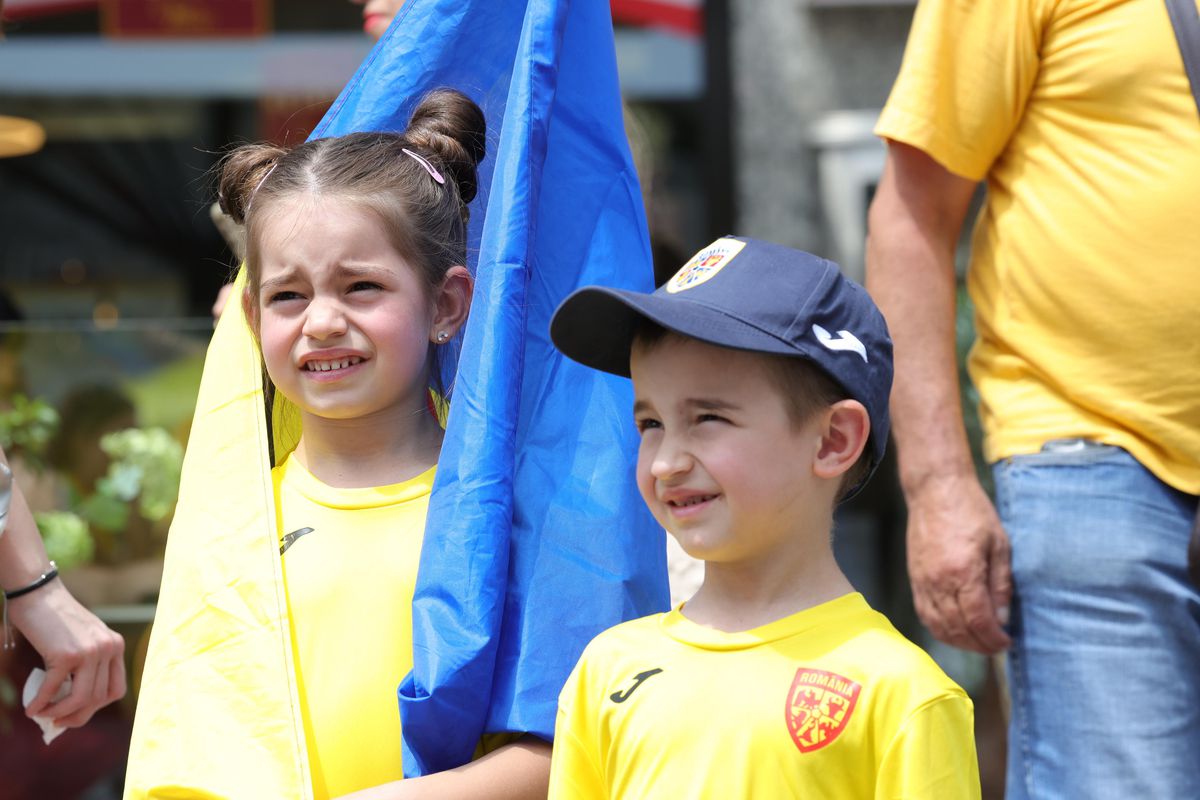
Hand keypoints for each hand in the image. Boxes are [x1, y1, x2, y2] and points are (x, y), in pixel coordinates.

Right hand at [8, 579, 125, 725]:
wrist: (39, 593)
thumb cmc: (55, 620)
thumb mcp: (82, 640)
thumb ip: (85, 667)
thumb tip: (72, 707)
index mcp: (116, 645)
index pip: (116, 690)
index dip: (96, 707)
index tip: (78, 713)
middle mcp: (108, 648)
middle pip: (97, 699)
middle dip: (76, 716)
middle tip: (56, 722)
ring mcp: (90, 651)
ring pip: (80, 700)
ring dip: (59, 714)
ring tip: (43, 715)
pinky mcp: (66, 654)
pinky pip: (54, 690)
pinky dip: (40, 703)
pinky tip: (31, 709)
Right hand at [905, 473, 1011, 653]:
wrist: (936, 490)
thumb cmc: (972, 511)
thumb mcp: (999, 544)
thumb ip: (1000, 584)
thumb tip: (1002, 618)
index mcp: (964, 572)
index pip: (978, 620)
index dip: (993, 638)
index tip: (1007, 642)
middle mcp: (939, 581)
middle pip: (957, 629)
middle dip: (978, 645)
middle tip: (996, 647)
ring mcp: (923, 581)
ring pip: (937, 626)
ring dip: (958, 642)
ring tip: (977, 643)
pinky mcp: (914, 578)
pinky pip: (923, 614)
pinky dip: (938, 629)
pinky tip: (953, 630)